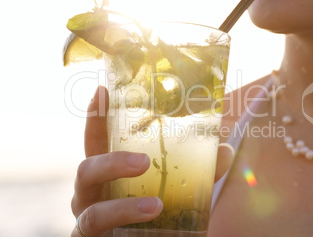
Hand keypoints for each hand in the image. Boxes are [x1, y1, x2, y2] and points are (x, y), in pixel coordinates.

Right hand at [71, 86, 232, 236]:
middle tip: (143, 162)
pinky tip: (152, 216)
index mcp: (108, 173)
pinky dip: (125, 221)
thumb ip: (198, 171)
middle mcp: (93, 193)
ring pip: (91, 207)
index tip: (103, 90)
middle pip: (86, 169)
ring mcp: (88, 218)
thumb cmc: (157, 214)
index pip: (97, 141)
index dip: (96, 117)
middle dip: (112, 161)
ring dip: (124, 205)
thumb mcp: (178, 189)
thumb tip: (224, 149)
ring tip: (157, 204)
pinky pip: (95, 229)